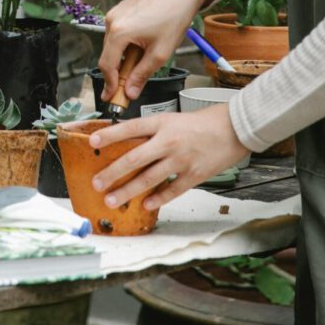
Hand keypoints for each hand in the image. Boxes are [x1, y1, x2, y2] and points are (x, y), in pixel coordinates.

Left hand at [87, 104, 248, 209]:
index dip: (110, 135)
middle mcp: (168, 141)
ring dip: (128, 191)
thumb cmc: (198, 123)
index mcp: (161, 123)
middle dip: (113, 172)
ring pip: (149, 178)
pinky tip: (146, 205)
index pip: (130, 128)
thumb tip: (125, 144)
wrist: (232, 129)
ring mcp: (181, 159)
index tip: (92, 142)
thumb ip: (150, 132)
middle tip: (96, 182)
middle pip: (135, 158)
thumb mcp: (170, 119)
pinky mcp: (194, 175)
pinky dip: (158, 199)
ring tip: (112, 200)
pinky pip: (172, 190)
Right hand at [99, 0, 214, 102]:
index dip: (110, 84)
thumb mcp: (160, 53)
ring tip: (142, 61)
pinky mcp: (120, 9)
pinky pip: (118, 33)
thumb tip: (130, 92)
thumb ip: (142, 75)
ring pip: (113, 44)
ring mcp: (114, 13)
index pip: (107, 65)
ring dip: (123, 57)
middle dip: (117, 73)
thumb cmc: (173, 18)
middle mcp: (111, 21)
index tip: (112, 99)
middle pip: (108, 55)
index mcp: (119, 32)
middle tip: (127, 89)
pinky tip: (141, 46)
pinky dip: (125, 44)